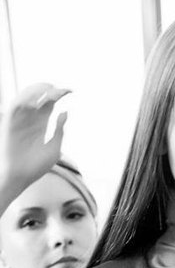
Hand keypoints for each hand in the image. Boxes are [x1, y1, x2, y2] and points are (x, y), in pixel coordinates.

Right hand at [0, 83, 70, 207]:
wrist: (20, 177)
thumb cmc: (37, 167)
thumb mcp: (54, 148)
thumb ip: (59, 130)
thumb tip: (65, 111)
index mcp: (41, 124)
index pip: (50, 102)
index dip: (59, 94)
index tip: (70, 91)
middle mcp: (30, 119)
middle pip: (40, 96)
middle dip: (50, 89)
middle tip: (62, 90)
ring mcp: (20, 120)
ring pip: (27, 96)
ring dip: (38, 90)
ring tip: (51, 91)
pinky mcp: (10, 123)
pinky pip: (15, 105)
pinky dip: (25, 99)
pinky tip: (38, 101)